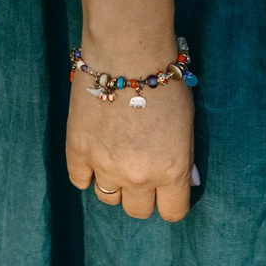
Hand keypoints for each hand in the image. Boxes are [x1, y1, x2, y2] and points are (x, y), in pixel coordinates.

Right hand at [64, 45, 193, 221]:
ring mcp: (105, 166)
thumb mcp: (187, 126)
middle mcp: (139, 176)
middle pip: (138, 211)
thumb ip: (183, 159)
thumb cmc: (165, 82)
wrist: (127, 51)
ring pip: (108, 198)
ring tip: (116, 157)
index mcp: (172, 171)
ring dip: (114, 184)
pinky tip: (94, 155)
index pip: (172, 213)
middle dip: (142, 195)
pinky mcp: (77, 151)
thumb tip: (185, 181)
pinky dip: (87, 173)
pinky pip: (80, 181)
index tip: (166, 192)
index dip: (170, 202)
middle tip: (140, 169)